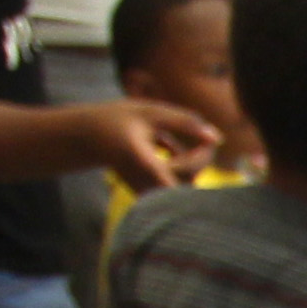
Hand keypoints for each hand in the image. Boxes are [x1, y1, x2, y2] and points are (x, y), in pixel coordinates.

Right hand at [81, 98, 218, 192]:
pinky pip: (177, 188)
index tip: (205, 159)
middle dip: (202, 157)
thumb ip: (184, 122)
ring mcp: (144, 190)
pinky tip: (168, 148)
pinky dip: (183, 168)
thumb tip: (217, 138)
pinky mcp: (148, 194)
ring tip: (181, 139)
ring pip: (184, 185)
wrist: (89, 137)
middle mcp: (142, 179)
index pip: (166, 176)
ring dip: (194, 163)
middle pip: (187, 178)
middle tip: (206, 137)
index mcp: (139, 157)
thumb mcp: (151, 113)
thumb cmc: (121, 120)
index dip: (185, 177)